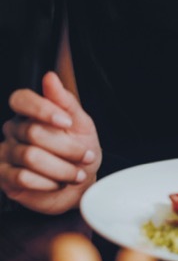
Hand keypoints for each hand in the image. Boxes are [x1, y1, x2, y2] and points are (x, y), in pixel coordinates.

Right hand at [1, 72, 101, 214]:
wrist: (79, 183)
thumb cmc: (80, 150)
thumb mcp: (81, 124)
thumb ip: (66, 102)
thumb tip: (50, 77)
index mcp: (30, 113)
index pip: (20, 99)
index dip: (42, 109)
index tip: (67, 122)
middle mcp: (13, 130)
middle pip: (33, 132)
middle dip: (67, 147)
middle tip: (86, 156)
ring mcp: (5, 153)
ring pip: (30, 157)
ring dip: (62, 168)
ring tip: (77, 173)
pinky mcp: (3, 176)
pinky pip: (22, 177)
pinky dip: (47, 182)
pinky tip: (58, 183)